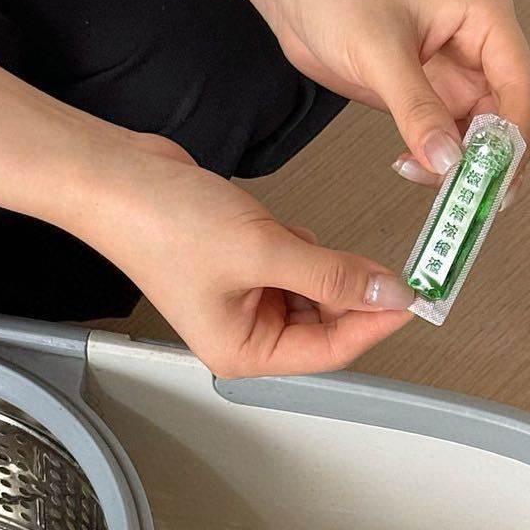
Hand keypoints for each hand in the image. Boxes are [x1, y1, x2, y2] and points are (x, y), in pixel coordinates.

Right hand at [80, 134, 412, 376]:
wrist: (115, 177)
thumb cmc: (162, 224)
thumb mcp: (264, 251)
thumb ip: (331, 276)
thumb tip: (386, 294)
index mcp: (244, 353)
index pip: (330, 350)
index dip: (375, 324)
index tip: (414, 300)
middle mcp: (244, 334)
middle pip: (325, 325)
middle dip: (357, 296)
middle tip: (402, 270)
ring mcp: (243, 300)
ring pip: (314, 293)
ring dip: (330, 269)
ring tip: (346, 247)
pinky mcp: (243, 265)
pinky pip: (295, 265)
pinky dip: (307, 248)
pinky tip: (294, 230)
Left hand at [247, 0, 529, 186]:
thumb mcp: (378, 50)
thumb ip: (416, 109)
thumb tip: (449, 160)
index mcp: (485, 16)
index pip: (523, 90)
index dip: (514, 141)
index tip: (489, 179)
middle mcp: (481, 45)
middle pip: (517, 117)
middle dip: (495, 159)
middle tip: (465, 194)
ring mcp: (459, 71)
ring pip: (488, 136)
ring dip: (466, 166)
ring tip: (426, 178)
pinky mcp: (433, 94)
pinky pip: (456, 139)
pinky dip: (441, 162)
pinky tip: (412, 166)